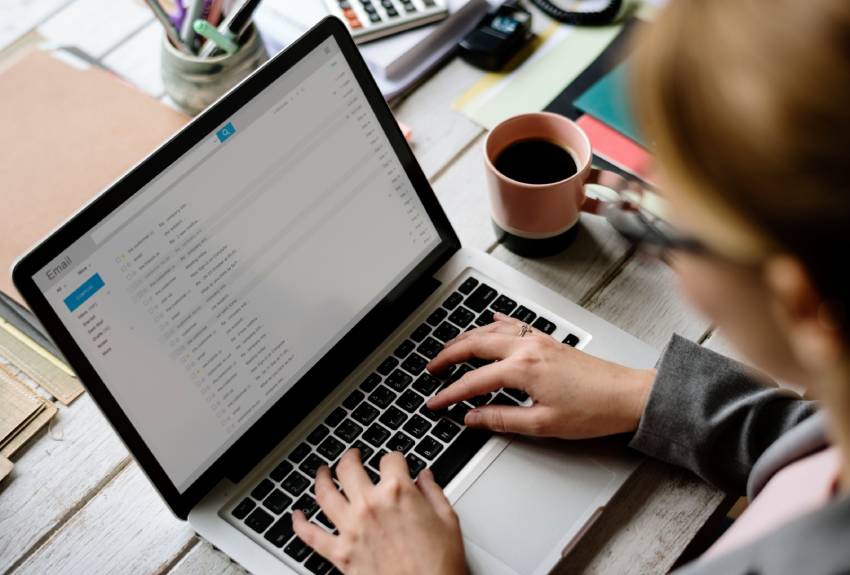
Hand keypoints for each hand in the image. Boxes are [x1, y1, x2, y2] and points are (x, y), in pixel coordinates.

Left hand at [292, 450, 465, 574]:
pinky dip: (299, 523)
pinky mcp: (340, 553)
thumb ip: (434, 493)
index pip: (390, 459)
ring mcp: (351, 528)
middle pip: (349, 468)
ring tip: (323, 471)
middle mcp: (370, 505)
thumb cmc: (439, 566)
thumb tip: (426, 477)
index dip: (394, 459)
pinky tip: (296, 515)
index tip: (395, 463)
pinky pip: (310, 535)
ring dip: (321, 478)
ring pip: (324, 493)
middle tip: (352, 456)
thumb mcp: (448, 521)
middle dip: (351, 457)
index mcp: (398, 493)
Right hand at [426, 313, 654, 439]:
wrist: (628, 396)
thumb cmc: (593, 411)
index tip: (435, 403)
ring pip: (490, 330)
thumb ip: (501, 419)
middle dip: (448, 356)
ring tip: (449, 350)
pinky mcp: (548, 340)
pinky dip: (494, 324)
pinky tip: (489, 323)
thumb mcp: (542, 424)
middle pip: (474, 345)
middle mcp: (527, 348)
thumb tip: (472, 418)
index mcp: (522, 369)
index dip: (449, 394)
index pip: (473, 382)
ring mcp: (538, 340)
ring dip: (466, 338)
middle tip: (431, 369)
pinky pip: (513, 324)